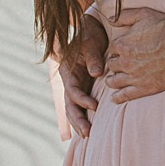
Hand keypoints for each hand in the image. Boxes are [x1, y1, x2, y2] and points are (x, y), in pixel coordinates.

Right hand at [57, 14, 107, 138]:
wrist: (89, 30)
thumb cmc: (89, 35)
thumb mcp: (90, 43)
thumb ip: (93, 58)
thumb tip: (97, 73)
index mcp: (67, 70)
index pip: (72, 89)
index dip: (82, 99)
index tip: (94, 106)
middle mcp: (69, 80)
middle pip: (70, 104)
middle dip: (78, 119)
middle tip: (88, 133)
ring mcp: (76, 85)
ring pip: (74, 107)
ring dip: (79, 122)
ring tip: (88, 136)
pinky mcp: (83, 86)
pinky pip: (82, 104)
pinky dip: (84, 115)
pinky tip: (91, 128)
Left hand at [99, 5, 164, 103]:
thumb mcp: (144, 14)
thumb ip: (124, 16)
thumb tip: (110, 19)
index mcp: (122, 44)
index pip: (111, 49)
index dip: (116, 50)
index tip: (122, 51)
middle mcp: (124, 62)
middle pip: (111, 65)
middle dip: (114, 64)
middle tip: (121, 65)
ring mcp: (133, 76)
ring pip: (113, 81)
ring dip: (112, 80)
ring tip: (115, 80)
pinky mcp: (143, 88)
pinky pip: (124, 96)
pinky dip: (117, 97)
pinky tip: (115, 97)